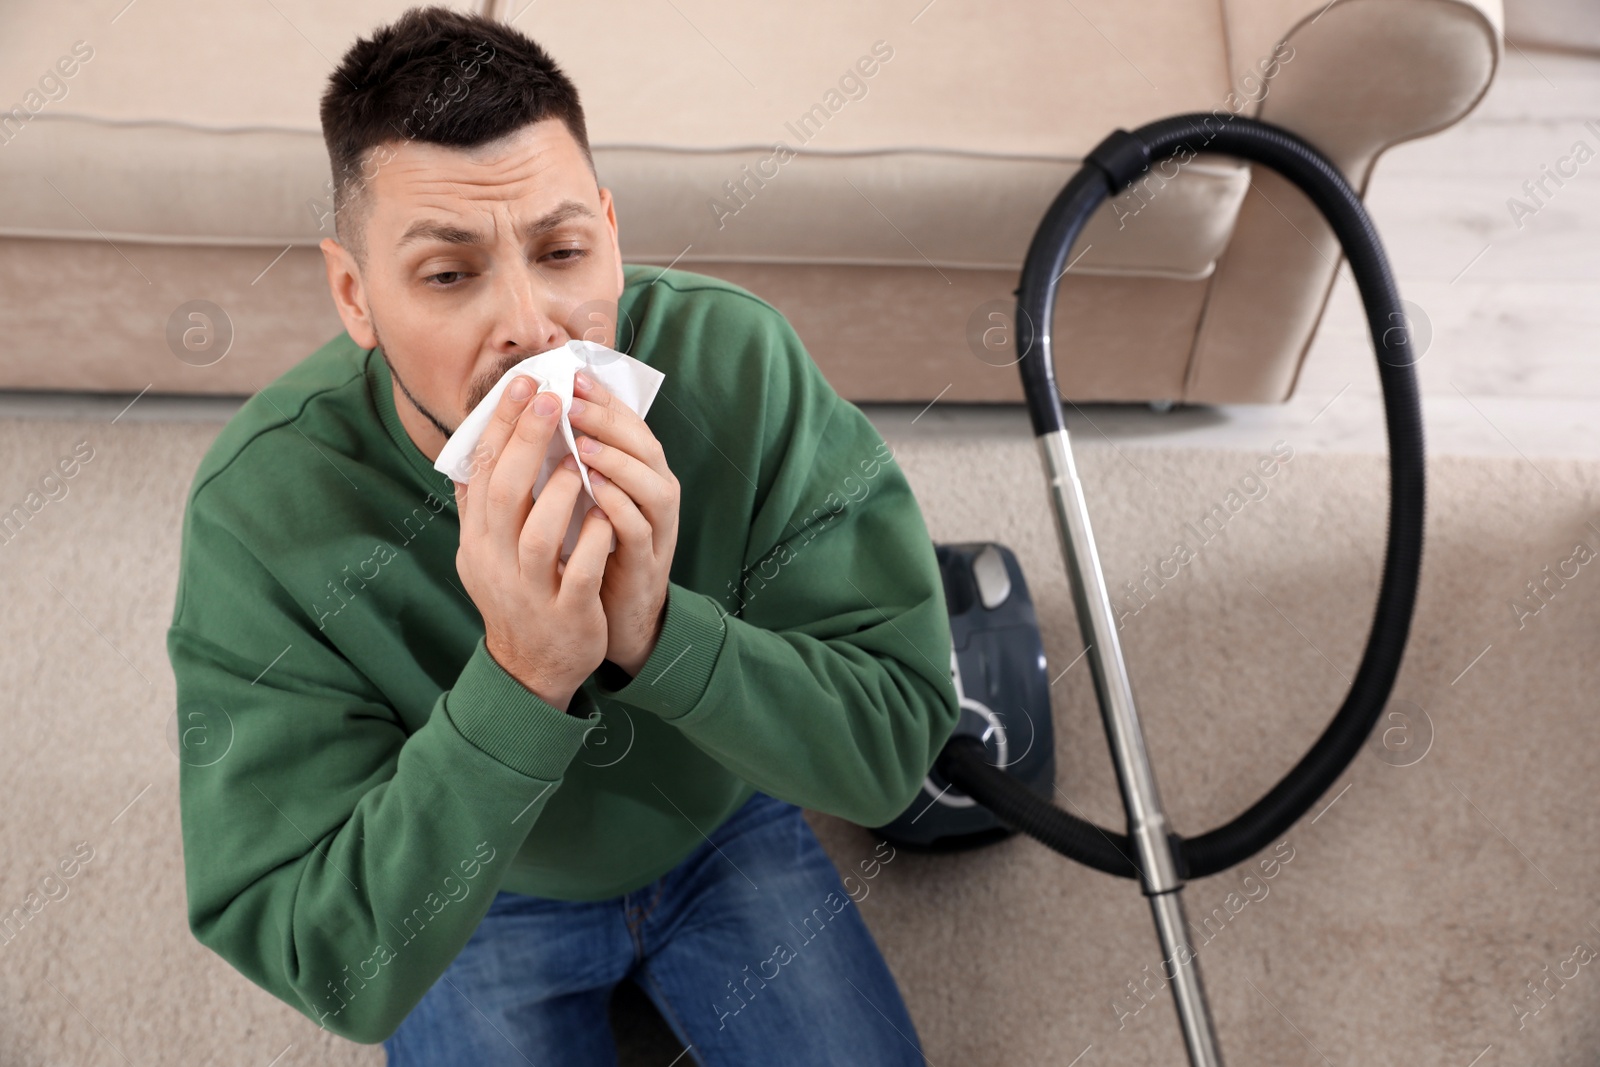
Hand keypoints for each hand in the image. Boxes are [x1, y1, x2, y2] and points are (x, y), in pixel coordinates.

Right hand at [452, 375, 614, 711]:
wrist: (531, 669)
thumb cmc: (518, 596)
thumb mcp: (486, 553)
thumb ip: (481, 507)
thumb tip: (470, 452)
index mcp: (477, 539)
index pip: (481, 471)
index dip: (500, 425)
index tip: (522, 383)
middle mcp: (495, 561)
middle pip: (503, 492)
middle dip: (527, 441)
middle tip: (551, 398)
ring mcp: (529, 589)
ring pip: (537, 535)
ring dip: (559, 492)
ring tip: (579, 458)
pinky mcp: (565, 612)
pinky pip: (579, 573)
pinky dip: (594, 542)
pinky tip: (607, 515)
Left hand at [567, 368, 679, 677]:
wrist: (614, 618)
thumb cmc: (590, 552)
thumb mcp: (578, 501)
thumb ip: (565, 464)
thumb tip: (522, 423)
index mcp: (635, 474)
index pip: (624, 424)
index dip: (601, 398)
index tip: (569, 374)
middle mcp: (654, 493)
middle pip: (643, 444)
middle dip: (607, 420)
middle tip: (571, 401)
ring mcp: (657, 526)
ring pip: (650, 483)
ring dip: (616, 461)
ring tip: (581, 444)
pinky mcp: (649, 561)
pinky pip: (640, 528)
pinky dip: (620, 508)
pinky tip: (595, 493)